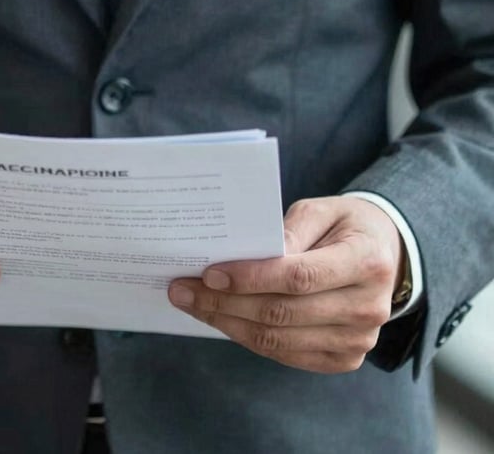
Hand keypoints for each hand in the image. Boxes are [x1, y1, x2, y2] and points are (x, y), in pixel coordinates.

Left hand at [168, 196, 405, 372]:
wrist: (385, 254)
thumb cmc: (345, 225)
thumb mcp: (322, 209)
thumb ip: (289, 230)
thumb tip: (250, 255)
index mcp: (366, 262)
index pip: (298, 277)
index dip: (250, 278)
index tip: (209, 273)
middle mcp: (368, 307)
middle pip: (283, 313)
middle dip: (224, 303)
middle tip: (183, 290)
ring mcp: (359, 339)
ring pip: (278, 339)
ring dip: (228, 323)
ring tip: (192, 304)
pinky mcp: (345, 358)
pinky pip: (287, 355)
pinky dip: (248, 337)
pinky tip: (222, 320)